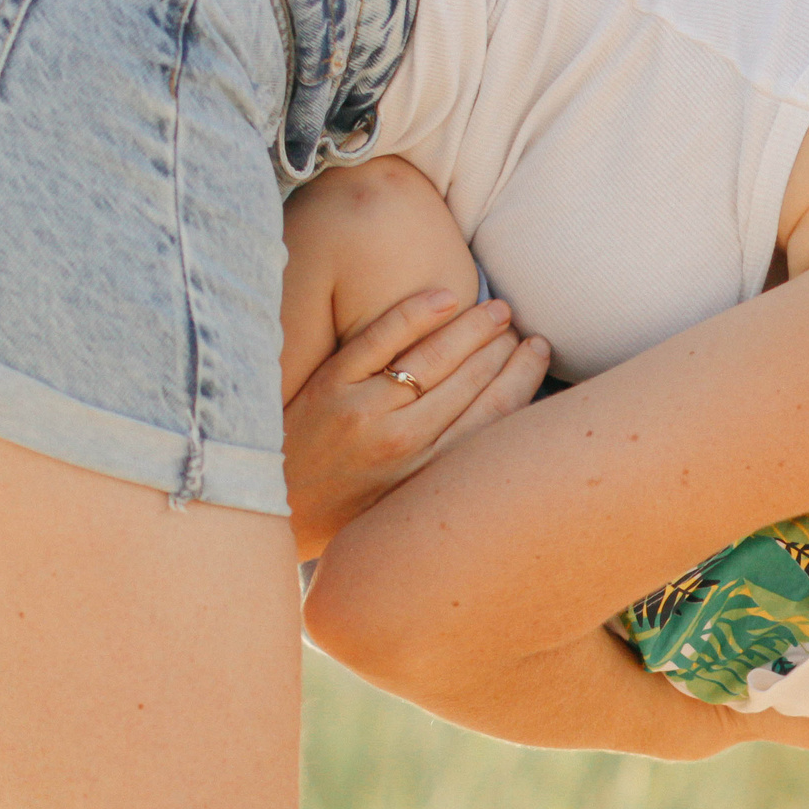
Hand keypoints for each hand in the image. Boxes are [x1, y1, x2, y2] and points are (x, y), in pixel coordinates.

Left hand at [283, 288, 550, 560]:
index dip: (524, 374)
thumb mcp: (408, 502)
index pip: (495, 411)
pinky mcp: (329, 386)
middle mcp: (403, 441)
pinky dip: (414, 314)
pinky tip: (443, 297)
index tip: (539, 350)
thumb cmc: (347, 511)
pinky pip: (379, 339)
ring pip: (434, 357)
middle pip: (472, 380)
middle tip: (521, 325)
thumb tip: (498, 422)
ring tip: (496, 309)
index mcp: (430, 472)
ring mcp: (365, 410)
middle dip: (504, 347)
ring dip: (473, 327)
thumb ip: (450, 465)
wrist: (269, 511)